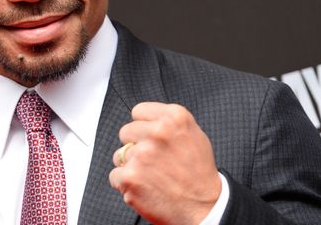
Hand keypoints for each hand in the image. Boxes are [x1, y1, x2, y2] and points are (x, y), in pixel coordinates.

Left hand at [109, 102, 220, 224]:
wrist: (205, 209)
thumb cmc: (199, 174)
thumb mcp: (194, 136)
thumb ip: (169, 123)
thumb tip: (147, 119)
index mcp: (174, 117)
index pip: (138, 111)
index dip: (143, 126)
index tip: (149, 137)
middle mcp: (158, 132)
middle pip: (126, 132)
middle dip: (135, 145)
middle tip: (153, 161)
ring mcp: (142, 154)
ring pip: (119, 155)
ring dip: (131, 166)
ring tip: (153, 177)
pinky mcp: (130, 176)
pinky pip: (115, 175)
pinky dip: (126, 184)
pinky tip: (145, 188)